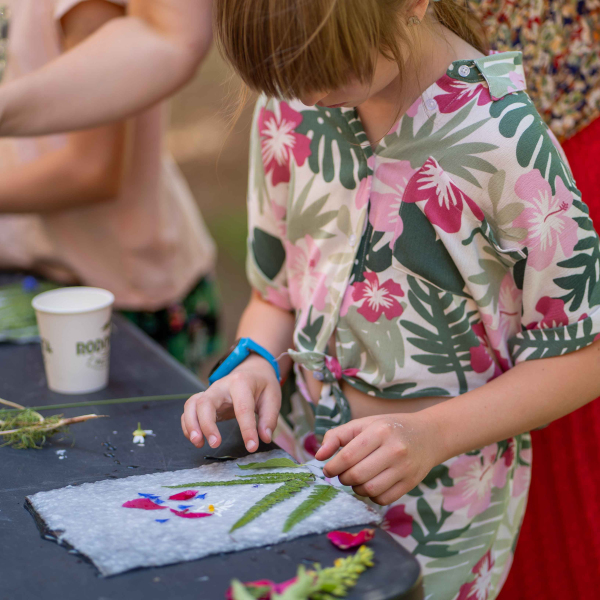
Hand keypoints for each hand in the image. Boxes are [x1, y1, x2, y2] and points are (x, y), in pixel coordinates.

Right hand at [181, 354, 280, 452]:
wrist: (252, 371)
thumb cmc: (262, 385)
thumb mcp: (273, 397)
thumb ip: (269, 418)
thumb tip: (265, 438)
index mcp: (241, 382)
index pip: (242, 407)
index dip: (247, 429)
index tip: (252, 447)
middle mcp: (221, 386)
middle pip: (206, 403)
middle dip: (207, 425)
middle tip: (215, 444)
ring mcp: (210, 392)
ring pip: (192, 405)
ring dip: (191, 425)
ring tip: (198, 443)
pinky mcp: (203, 400)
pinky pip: (189, 411)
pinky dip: (188, 425)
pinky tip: (196, 440)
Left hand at [314, 413, 442, 504]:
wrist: (428, 435)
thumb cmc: (389, 428)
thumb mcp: (363, 424)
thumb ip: (337, 436)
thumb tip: (319, 456)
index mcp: (379, 431)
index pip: (347, 457)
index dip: (332, 467)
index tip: (327, 469)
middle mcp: (394, 450)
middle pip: (357, 475)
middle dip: (342, 478)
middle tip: (342, 474)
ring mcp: (404, 468)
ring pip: (369, 490)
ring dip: (355, 488)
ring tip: (356, 479)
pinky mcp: (411, 483)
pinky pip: (383, 499)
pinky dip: (371, 495)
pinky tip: (371, 484)